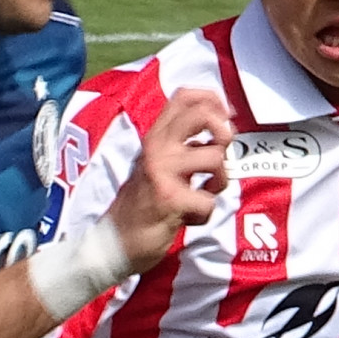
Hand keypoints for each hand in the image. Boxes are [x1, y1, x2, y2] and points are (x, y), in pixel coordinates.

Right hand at [105, 86, 229, 269]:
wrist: (113, 241)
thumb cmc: (141, 204)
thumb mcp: (156, 164)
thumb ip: (181, 146)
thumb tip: (220, 130)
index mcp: (155, 137)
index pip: (184, 97)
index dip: (212, 99)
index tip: (225, 116)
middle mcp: (158, 148)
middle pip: (201, 115)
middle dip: (223, 130)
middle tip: (222, 150)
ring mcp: (163, 172)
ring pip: (215, 158)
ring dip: (219, 182)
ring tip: (202, 193)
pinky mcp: (170, 199)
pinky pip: (209, 201)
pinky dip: (204, 215)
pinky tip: (187, 217)